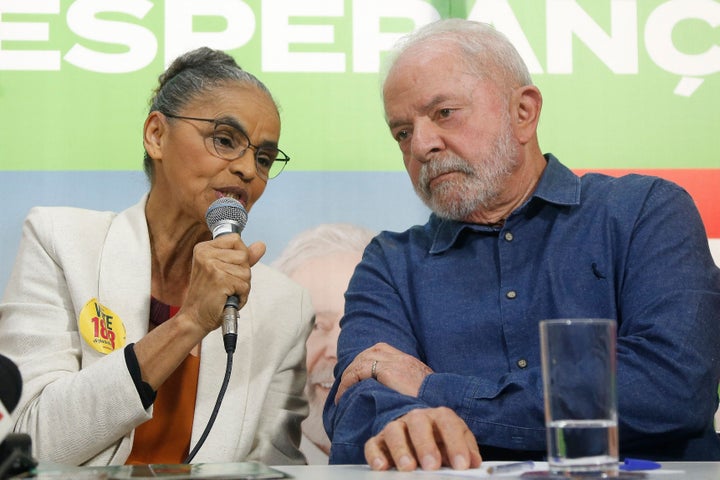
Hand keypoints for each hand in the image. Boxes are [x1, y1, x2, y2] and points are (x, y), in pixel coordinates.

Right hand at [180, 234, 265, 334]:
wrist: (195, 318)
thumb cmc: (209, 296)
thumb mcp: (225, 271)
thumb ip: (243, 257)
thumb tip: (262, 245)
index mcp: (204, 248)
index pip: (236, 240)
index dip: (240, 257)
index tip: (227, 270)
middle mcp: (205, 254)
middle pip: (244, 256)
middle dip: (242, 274)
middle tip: (226, 285)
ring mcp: (212, 266)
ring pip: (246, 272)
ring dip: (242, 286)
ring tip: (226, 293)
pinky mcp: (220, 280)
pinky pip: (245, 285)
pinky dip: (241, 296)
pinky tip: (227, 299)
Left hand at [335, 342, 432, 402]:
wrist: (445, 401)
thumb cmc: (433, 404)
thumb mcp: (422, 391)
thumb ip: (408, 388)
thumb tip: (396, 397)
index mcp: (408, 360)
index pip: (380, 351)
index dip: (364, 362)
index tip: (356, 376)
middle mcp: (400, 357)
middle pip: (368, 353)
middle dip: (353, 368)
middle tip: (345, 385)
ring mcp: (394, 362)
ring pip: (361, 361)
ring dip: (348, 376)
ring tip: (341, 393)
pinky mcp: (388, 370)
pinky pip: (359, 371)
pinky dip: (348, 382)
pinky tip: (343, 395)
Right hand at [365, 407, 481, 470]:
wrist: (418, 433)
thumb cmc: (440, 441)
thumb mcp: (456, 443)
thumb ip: (466, 451)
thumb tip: (475, 463)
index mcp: (439, 417)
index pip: (448, 423)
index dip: (456, 444)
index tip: (462, 465)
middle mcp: (416, 418)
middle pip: (418, 423)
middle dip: (426, 445)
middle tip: (432, 466)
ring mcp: (396, 428)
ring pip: (394, 431)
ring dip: (401, 449)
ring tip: (408, 467)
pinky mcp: (379, 441)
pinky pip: (373, 444)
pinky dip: (376, 455)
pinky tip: (382, 467)